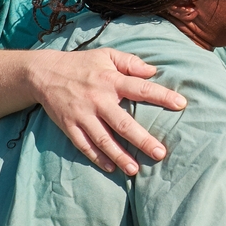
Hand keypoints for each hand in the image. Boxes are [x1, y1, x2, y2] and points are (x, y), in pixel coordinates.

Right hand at [30, 48, 186, 174]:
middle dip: (142, 139)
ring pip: (103, 140)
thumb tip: (154, 70)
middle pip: (123, 123)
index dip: (162, 96)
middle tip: (160, 153)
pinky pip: (84, 145)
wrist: (43, 73)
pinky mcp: (69, 126)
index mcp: (111, 80)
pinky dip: (97, 158)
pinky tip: (110, 168)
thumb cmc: (81, 64)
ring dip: (120, 156)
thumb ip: (130, 62)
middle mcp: (98, 100)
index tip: (181, 104)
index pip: (141, 89)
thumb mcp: (106, 55)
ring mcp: (82, 115)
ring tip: (135, 170)